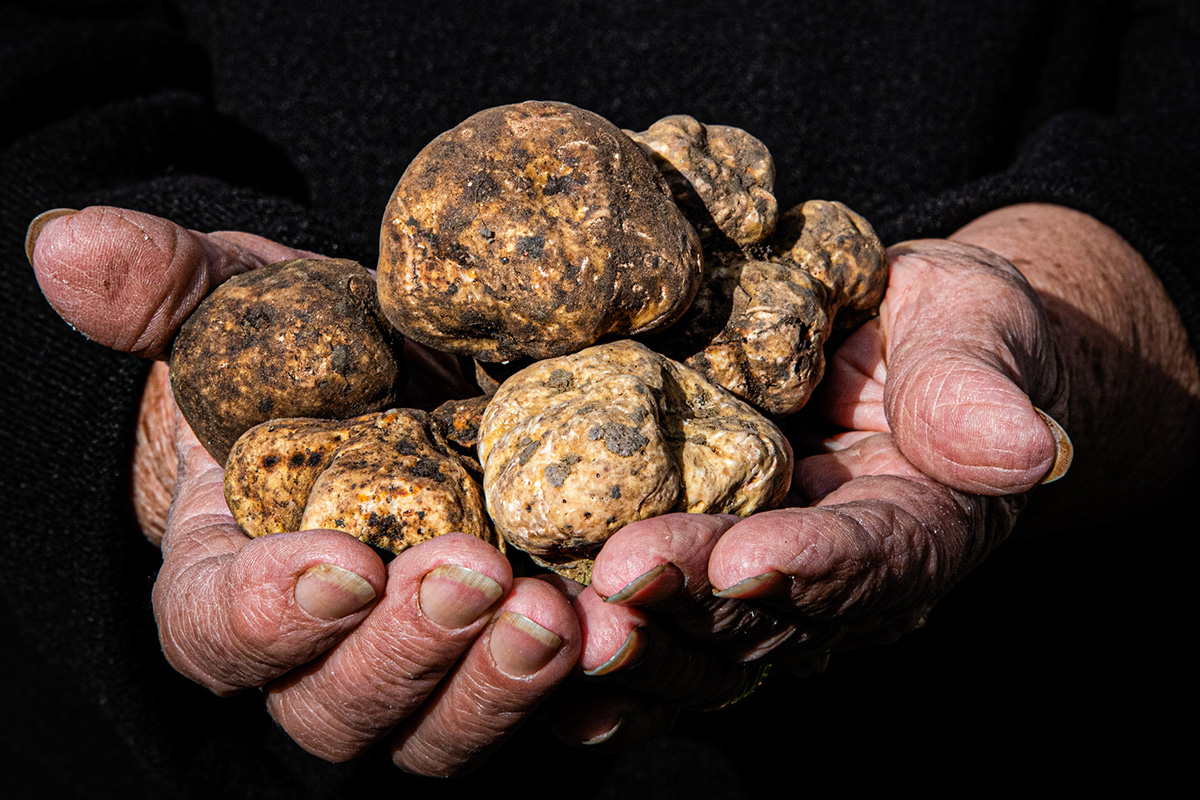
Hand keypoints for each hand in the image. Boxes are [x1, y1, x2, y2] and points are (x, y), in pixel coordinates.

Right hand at [28, 206, 580, 775]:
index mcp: (230, 581)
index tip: (341, 563)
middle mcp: (322, 653)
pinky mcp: (499, 662)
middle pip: (340, 706)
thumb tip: (64, 243)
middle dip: (404, 653)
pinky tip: (619, 652)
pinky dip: (578, 700)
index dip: (273, 613)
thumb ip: (160, 292)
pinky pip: (537, 715)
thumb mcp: (237, 308)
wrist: (396, 386)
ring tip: (560, 616)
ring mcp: (418, 669)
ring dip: (497, 686)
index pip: (222, 630)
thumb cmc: (299, 354)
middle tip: (472, 578)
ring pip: (439, 729)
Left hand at [552, 218, 1077, 743]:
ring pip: (709, 644)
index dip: (808, 567)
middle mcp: (843, 579)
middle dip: (692, 612)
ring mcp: (774, 589)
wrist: (899, 350)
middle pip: (769, 619)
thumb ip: (978, 385)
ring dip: (640, 644)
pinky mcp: (716, 578)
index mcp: (920, 524)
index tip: (742, 563)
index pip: (869, 558)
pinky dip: (617, 662)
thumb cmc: (944, 328)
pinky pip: (669, 629)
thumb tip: (1026, 448)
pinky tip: (550, 681)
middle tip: (615, 596)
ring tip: (567, 627)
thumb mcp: (975, 327)